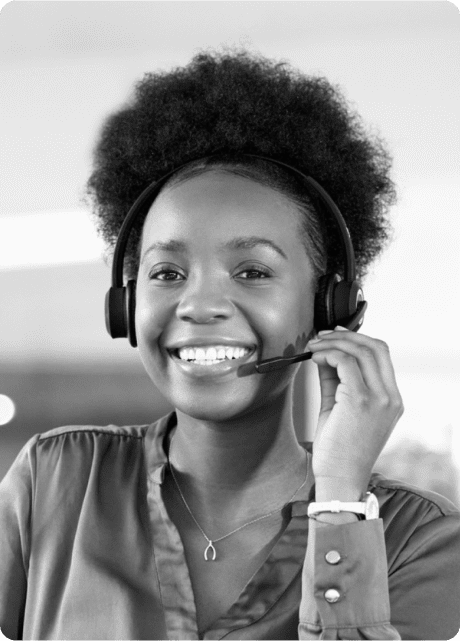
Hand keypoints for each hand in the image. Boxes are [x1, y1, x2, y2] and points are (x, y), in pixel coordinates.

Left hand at [307, 326, 403, 492]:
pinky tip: (314, 358)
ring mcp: (379, 399)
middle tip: (322, 336)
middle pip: (375, 347)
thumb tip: (326, 354)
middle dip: (345, 336)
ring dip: (333, 343)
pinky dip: (328, 354)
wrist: (340, 480)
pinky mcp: (360, 401)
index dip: (357, 339)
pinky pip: (346, 363)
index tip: (335, 335)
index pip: (382, 355)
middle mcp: (391, 397)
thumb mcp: (340, 407)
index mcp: (392, 399)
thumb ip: (336, 379)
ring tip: (313, 346)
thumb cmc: (339, 450)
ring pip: (360, 351)